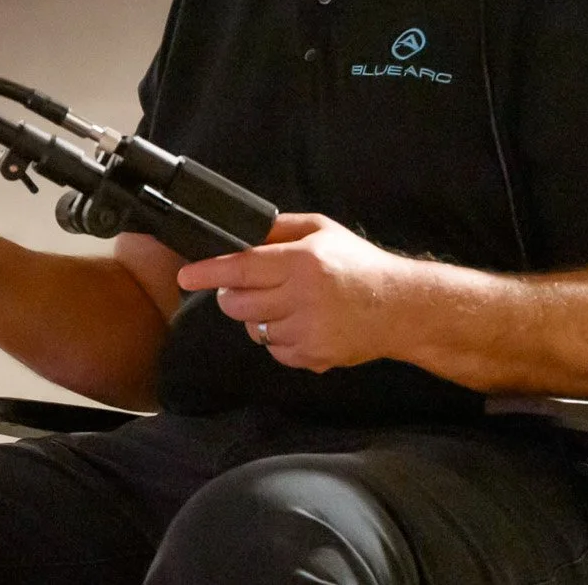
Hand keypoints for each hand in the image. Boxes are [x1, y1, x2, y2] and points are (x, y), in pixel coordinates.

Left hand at [175, 213, 415, 372]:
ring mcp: (309, 332)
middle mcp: (303, 298)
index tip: (186, 275)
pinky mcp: (314, 357)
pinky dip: (277, 338)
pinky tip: (299, 323)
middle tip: (242, 287)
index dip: (209, 272)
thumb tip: (239, 233)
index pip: (242, 268)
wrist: (401, 308)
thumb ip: (278, 229)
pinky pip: (274, 350)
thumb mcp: (321, 230)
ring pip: (253, 329)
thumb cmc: (359, 264)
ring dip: (257, 317)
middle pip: (238, 304)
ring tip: (284, 303)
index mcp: (303, 262)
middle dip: (230, 295)